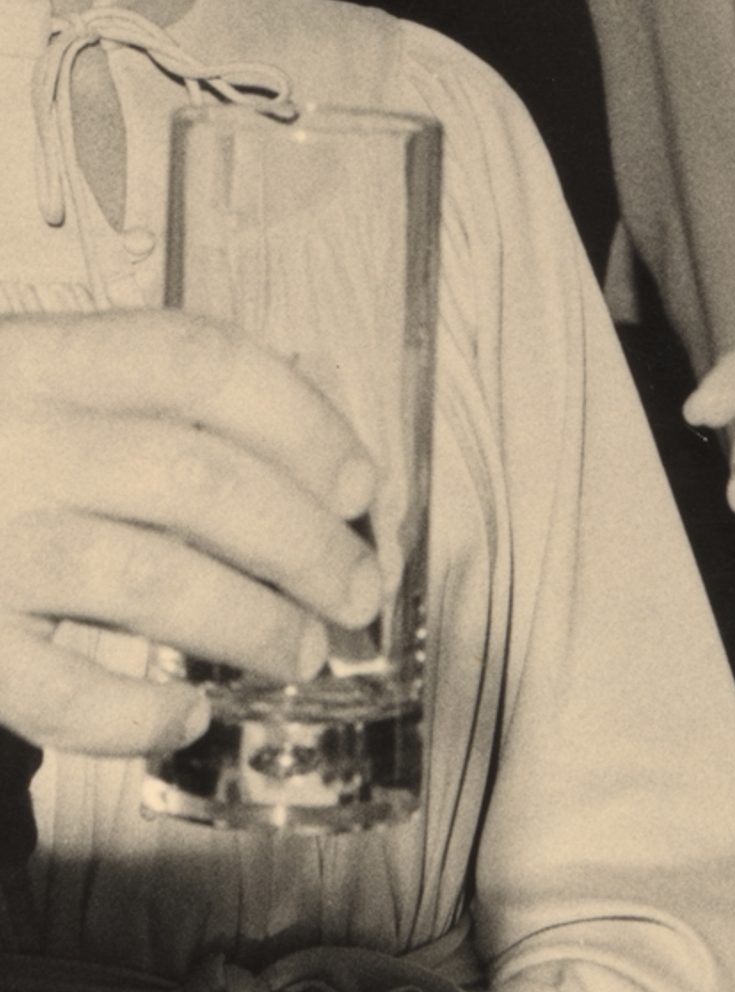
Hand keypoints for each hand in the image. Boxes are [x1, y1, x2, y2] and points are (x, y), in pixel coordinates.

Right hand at [0, 310, 381, 758]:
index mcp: (37, 356)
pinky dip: (137, 714)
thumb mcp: (31, 375)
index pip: (201, 363)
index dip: (301, 418)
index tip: (361, 480)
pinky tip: (183, 716)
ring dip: (251, 624)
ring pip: (150, 583)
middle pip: (199, 480)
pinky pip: (58, 690)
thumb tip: (304, 395)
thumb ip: (138, 383)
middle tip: (360, 588)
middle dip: (306, 542)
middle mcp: (12, 439)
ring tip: (299, 650)